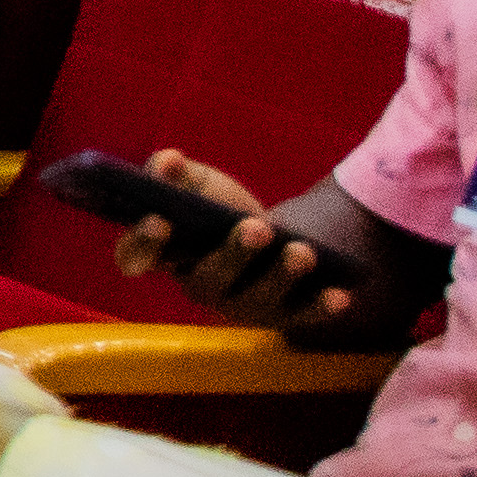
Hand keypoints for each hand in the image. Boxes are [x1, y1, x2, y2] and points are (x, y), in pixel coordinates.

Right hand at [110, 152, 372, 334]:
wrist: (265, 236)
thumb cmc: (218, 208)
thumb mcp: (197, 183)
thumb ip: (176, 170)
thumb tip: (167, 159)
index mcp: (163, 253)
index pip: (136, 254)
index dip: (144, 243)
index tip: (161, 221)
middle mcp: (197, 286)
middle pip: (209, 278)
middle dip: (234, 255)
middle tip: (257, 227)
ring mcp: (240, 306)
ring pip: (258, 299)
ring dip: (282, 276)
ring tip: (303, 251)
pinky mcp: (282, 317)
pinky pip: (301, 316)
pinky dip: (321, 307)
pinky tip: (341, 293)